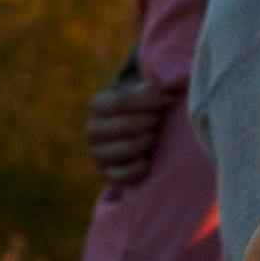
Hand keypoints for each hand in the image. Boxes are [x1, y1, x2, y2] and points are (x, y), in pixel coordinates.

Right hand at [85, 67, 180, 191]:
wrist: (130, 136)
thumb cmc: (139, 110)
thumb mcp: (141, 95)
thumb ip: (148, 88)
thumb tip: (156, 85)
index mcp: (97, 105)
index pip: (121, 100)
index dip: (148, 100)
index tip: (168, 99)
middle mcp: (91, 129)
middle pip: (125, 126)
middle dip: (150, 122)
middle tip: (159, 120)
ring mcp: (96, 153)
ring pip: (125, 149)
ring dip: (146, 142)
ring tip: (154, 136)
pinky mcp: (105, 173)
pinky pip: (122, 175)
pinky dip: (138, 168)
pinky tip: (147, 159)